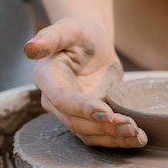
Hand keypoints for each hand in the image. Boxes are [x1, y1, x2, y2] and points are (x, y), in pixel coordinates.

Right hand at [23, 18, 147, 147]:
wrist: (92, 44)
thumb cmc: (80, 33)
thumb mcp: (69, 28)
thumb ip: (51, 36)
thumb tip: (29, 48)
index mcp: (47, 78)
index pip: (62, 99)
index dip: (82, 108)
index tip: (106, 112)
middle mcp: (54, 100)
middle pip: (76, 121)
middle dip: (103, 127)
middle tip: (130, 126)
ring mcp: (70, 113)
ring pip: (88, 133)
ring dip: (112, 137)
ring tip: (137, 135)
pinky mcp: (87, 119)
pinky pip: (99, 135)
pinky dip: (118, 139)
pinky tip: (138, 139)